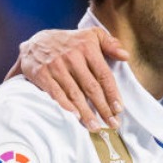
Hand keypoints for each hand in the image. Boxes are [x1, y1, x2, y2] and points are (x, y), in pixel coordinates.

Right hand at [6, 28, 130, 131]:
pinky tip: (75, 117)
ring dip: (86, 113)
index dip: (112, 93)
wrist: (36, 41)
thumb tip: (125, 56)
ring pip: (75, 93)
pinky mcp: (42, 74)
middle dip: (103, 108)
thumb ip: (109, 44)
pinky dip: (66, 105)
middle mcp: (72, 56)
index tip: (119, 109)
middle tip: (112, 124)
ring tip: (95, 127)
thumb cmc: (70, 42)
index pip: (104, 75)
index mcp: (87, 47)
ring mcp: (56, 65)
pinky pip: (56, 93)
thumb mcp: (91, 35)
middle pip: (91, 87)